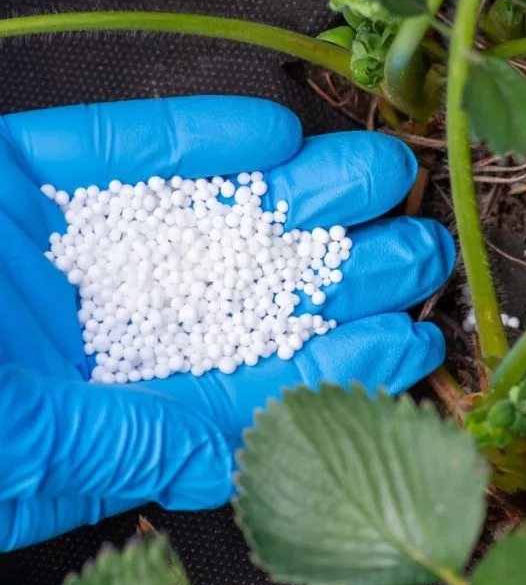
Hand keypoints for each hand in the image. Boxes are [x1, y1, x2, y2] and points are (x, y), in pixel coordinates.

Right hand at [0, 96, 452, 550]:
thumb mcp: (21, 454)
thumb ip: (136, 444)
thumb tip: (254, 435)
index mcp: (103, 415)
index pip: (250, 389)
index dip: (343, 365)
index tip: (416, 341)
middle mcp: (101, 327)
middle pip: (248, 294)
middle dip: (348, 273)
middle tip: (426, 252)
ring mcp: (69, 245)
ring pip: (207, 213)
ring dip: (303, 191)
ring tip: (386, 172)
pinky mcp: (26, 173)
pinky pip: (121, 148)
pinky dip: (199, 135)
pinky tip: (274, 130)